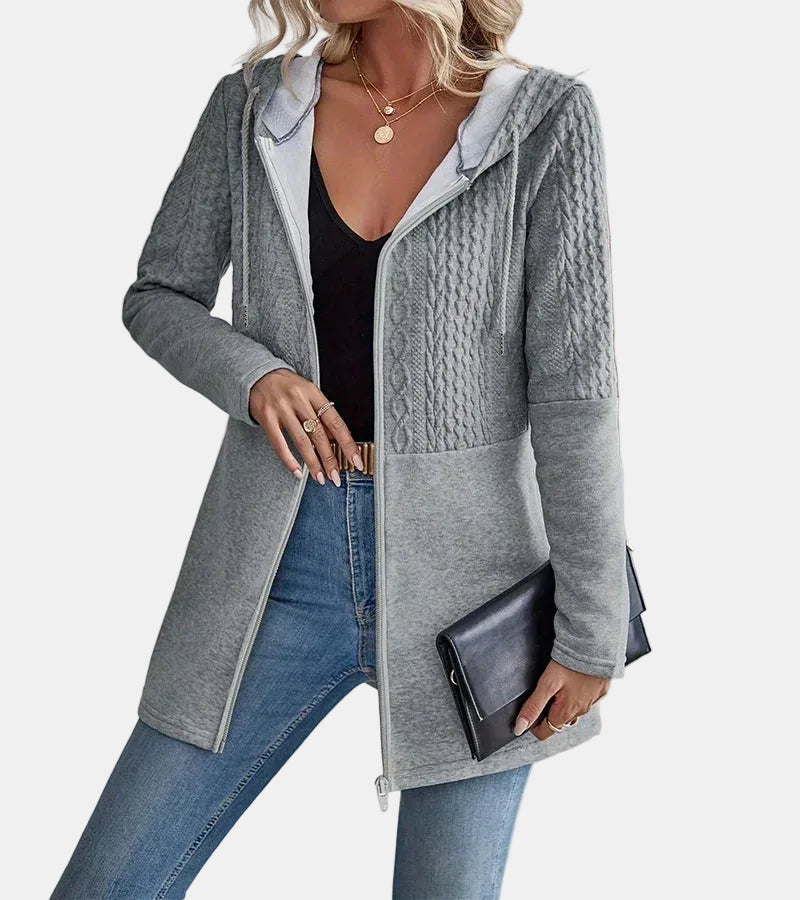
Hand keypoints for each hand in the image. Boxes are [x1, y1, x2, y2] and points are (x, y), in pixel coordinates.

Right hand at [248, 368, 362, 485]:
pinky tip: (297, 471)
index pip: (336, 422)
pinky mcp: (266, 417)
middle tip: (336, 476)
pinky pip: (279, 443)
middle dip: (330, 459)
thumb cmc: (287, 387)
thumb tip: (337, 439)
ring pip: (302, 441)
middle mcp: (299, 400)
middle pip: (320, 434)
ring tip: (320, 477)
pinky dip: (289, 460)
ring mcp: (282, 408)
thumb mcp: (308, 393)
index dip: (347, 443)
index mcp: (314, 393)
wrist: (258, 374)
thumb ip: (321, 413)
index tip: (355, 460)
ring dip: (312, 463)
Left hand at [513, 659, 609, 739]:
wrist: (594, 647)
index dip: (533, 725)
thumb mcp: (546, 684)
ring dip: (563, 705)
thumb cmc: (570, 664)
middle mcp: (581, 711)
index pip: (545, 732)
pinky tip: (572, 682)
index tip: (528, 713)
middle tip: (540, 695)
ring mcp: (592, 702)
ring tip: (556, 688)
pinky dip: (577, 696)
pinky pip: (585, 700)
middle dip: (547, 714)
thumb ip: (533, 706)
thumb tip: (519, 728)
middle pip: (559, 722)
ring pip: (573, 712)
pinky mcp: (600, 691)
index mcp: (566, 712)